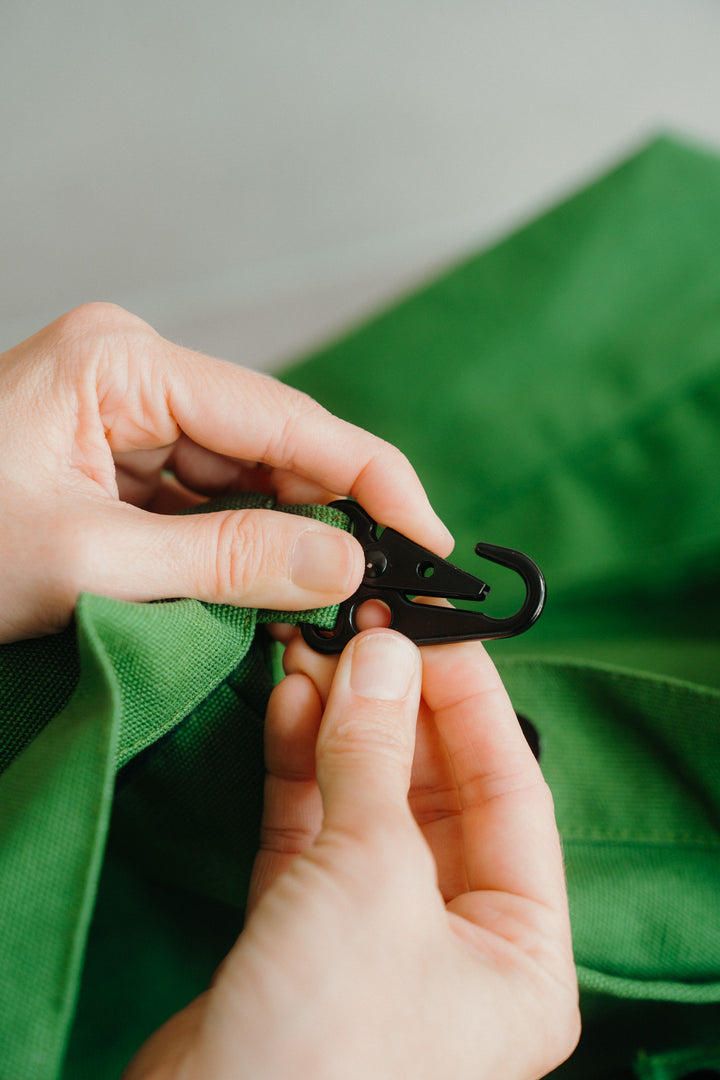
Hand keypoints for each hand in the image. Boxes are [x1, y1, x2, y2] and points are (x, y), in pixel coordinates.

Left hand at [0, 303, 450, 640]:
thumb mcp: (89, 565)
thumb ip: (228, 561)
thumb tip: (345, 563)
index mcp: (125, 364)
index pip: (286, 418)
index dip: (372, 480)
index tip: (430, 538)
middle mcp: (134, 373)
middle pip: (272, 444)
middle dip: (330, 516)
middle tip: (387, 590)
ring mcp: (123, 414)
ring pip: (243, 477)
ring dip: (284, 538)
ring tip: (331, 603)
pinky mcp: (113, 458)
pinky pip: (202, 501)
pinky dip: (237, 548)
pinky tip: (267, 590)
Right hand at [124, 628, 579, 1079]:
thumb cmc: (329, 1036)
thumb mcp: (371, 872)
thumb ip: (377, 755)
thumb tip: (384, 655)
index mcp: (519, 953)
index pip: (512, 791)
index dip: (472, 700)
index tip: (432, 627)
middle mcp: (457, 945)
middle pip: (435, 790)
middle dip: (396, 707)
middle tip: (362, 630)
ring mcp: (376, 936)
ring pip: (368, 803)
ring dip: (341, 728)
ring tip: (315, 652)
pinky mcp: (303, 932)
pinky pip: (315, 831)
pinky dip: (302, 768)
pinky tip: (290, 706)